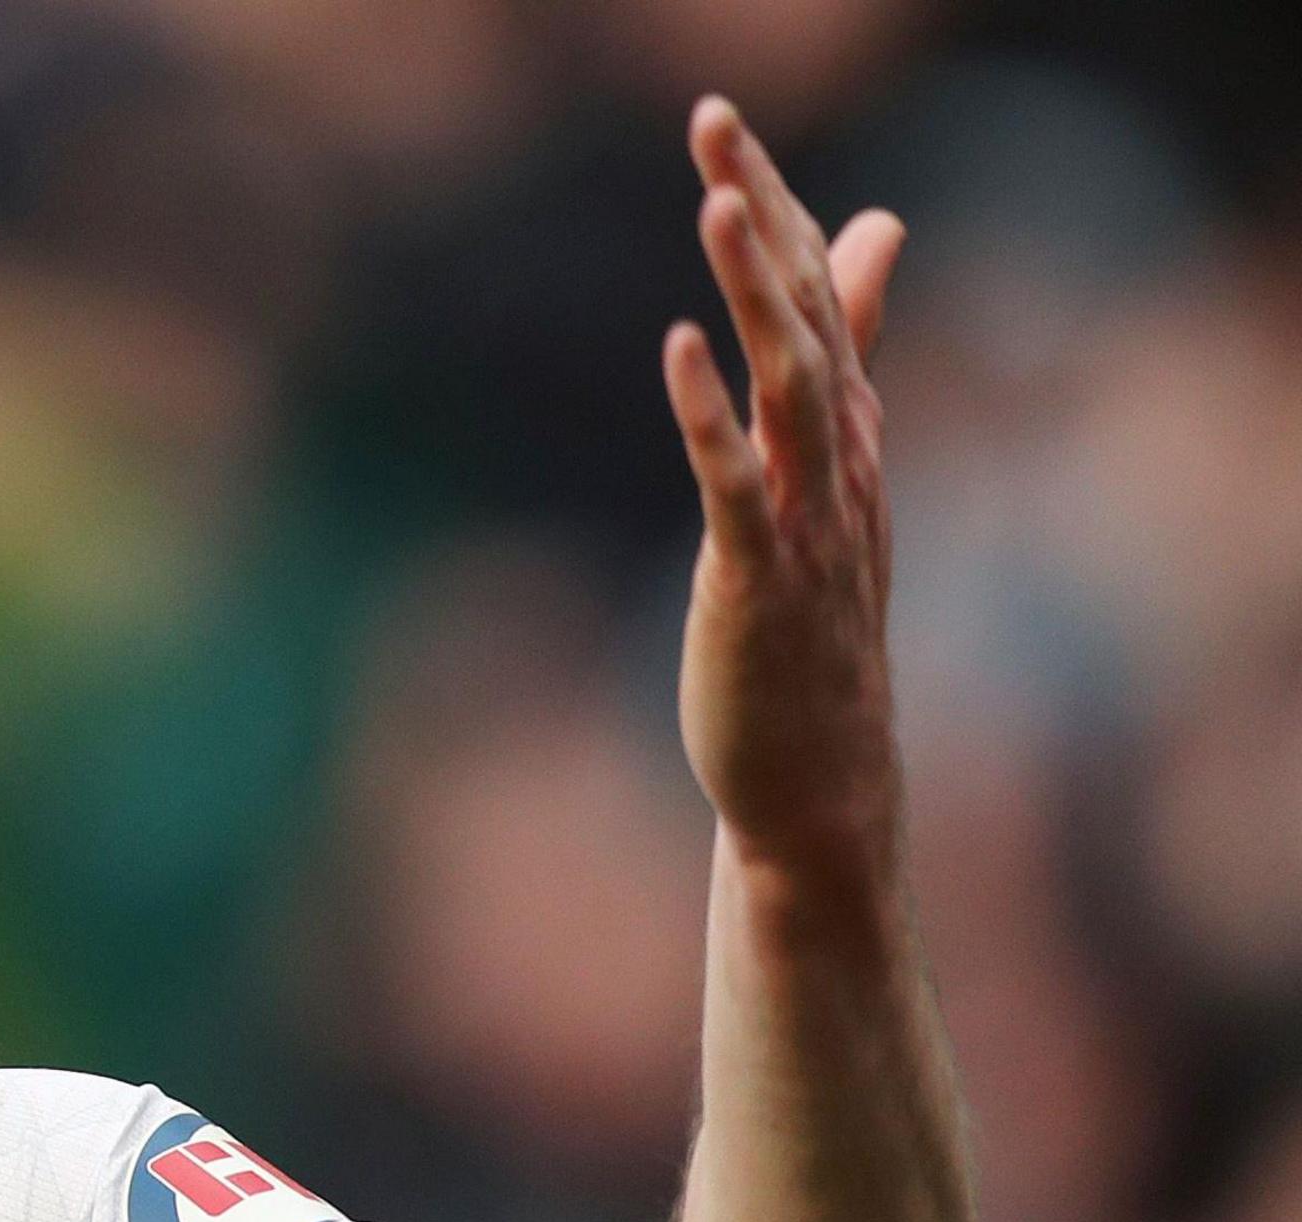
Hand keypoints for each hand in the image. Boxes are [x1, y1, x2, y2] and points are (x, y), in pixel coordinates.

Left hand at [665, 97, 904, 873]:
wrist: (820, 777)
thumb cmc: (811, 630)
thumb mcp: (825, 491)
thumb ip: (841, 372)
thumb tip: (866, 254)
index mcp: (842, 441)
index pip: (818, 300)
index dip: (778, 213)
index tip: (728, 132)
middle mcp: (836, 465)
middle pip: (805, 313)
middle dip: (762, 213)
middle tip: (714, 119)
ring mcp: (804, 522)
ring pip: (789, 383)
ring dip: (755, 290)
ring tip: (718, 201)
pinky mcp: (756, 583)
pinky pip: (736, 487)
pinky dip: (709, 415)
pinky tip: (678, 348)